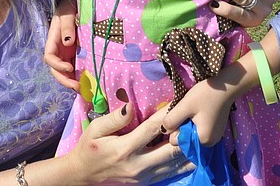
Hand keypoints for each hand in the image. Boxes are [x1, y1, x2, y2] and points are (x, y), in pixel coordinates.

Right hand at [43, 0, 78, 91]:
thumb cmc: (72, 3)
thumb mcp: (68, 10)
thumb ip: (67, 24)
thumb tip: (68, 42)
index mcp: (53, 39)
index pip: (49, 57)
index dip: (57, 65)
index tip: (70, 67)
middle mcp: (59, 48)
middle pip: (56, 69)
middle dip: (65, 80)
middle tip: (78, 87)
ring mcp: (69, 52)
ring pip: (66, 71)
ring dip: (72, 81)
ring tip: (84, 89)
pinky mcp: (79, 53)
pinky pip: (78, 67)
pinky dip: (81, 75)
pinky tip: (90, 81)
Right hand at [68, 105, 194, 183]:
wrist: (83, 174)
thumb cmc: (89, 147)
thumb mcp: (96, 129)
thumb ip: (115, 119)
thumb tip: (131, 107)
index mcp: (125, 148)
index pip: (152, 129)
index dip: (167, 116)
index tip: (177, 103)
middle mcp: (137, 164)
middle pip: (169, 149)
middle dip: (183, 134)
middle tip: (193, 120)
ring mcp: (143, 176)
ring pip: (173, 164)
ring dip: (186, 150)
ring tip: (196, 135)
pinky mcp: (145, 182)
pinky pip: (169, 174)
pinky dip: (181, 163)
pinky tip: (190, 154)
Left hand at [162, 78, 233, 145]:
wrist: (225, 86)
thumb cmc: (205, 95)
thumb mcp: (184, 106)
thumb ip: (171, 120)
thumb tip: (163, 130)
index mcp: (203, 140)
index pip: (177, 141)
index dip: (175, 127)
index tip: (183, 114)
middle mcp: (210, 143)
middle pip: (185, 138)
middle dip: (183, 126)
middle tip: (189, 111)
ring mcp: (214, 137)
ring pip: (191, 134)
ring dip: (189, 124)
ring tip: (195, 110)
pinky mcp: (216, 131)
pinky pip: (199, 131)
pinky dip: (196, 123)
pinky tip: (200, 111)